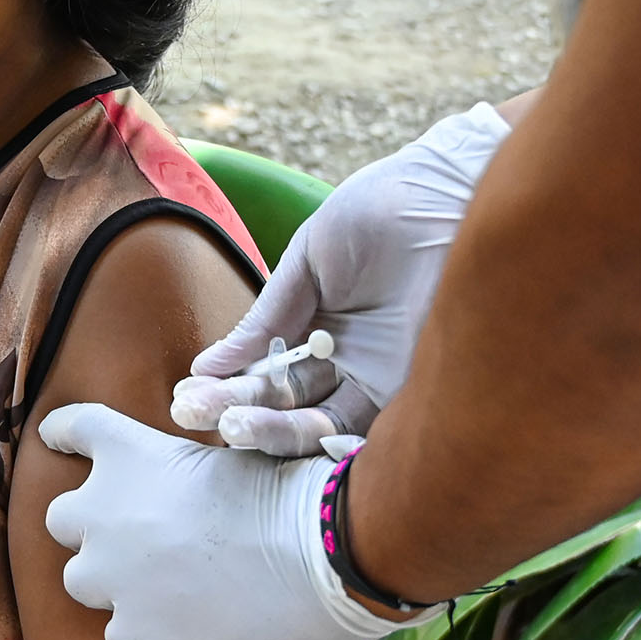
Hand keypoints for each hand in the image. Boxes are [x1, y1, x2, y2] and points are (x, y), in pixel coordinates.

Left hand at [39, 403, 413, 639]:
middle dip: (92, 525)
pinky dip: (148, 632)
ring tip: (169, 586)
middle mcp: (101, 510)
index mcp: (127, 452)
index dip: (63, 434)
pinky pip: (121, 635)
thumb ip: (185, 469)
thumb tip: (174, 496)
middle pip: (60, 517)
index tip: (58, 439)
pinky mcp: (131, 633)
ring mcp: (110, 576)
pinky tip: (190, 627)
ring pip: (81, 580)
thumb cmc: (296, 495)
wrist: (321, 559)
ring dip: (113, 581)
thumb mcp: (234, 454)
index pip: (71, 428)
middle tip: (138, 537)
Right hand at [189, 103, 512, 455]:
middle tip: (197, 417)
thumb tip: (208, 367)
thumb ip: (267, 316)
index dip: (226, 387)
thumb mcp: (309, 259)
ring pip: (317, 426)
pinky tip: (288, 440)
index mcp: (318, 327)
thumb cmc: (382, 212)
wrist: (453, 196)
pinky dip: (327, 444)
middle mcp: (347, 362)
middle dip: (238, 414)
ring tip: (231, 427)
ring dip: (271, 432)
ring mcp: (381, 380)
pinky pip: (367, 433)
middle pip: (285, 405)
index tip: (187, 398)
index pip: (265, 372)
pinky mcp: (414, 392)